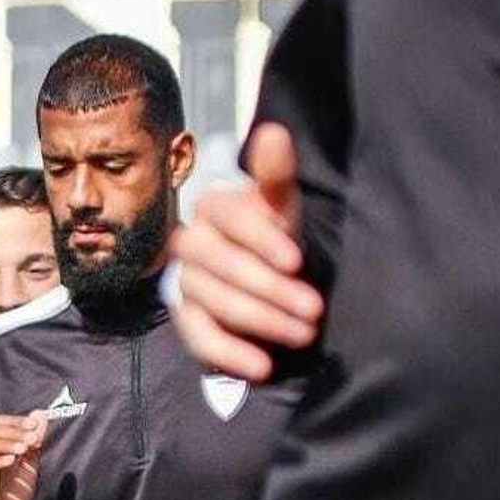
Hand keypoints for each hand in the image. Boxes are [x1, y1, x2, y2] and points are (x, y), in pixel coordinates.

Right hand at [0, 411, 47, 499]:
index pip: (0, 424)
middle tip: (33, 438)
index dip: (17, 422)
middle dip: (16, 431)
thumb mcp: (28, 467)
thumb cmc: (11, 498)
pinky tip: (12, 461)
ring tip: (25, 449)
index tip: (34, 426)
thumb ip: (34, 442)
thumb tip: (40, 414)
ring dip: (8, 442)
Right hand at [168, 122, 323, 382]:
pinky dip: (230, 354)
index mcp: (214, 207)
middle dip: (271, 291)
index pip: (231, 220)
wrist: (269, 280)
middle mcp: (191, 242)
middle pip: (222, 267)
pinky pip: (200, 338)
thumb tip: (272, 133)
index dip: (263, 241)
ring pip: (215, 303)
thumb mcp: (283, 206)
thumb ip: (276, 175)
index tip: (298, 262)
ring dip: (262, 322)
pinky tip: (261, 366)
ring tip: (303, 336)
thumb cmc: (278, 238)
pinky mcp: (186, 320)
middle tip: (314, 312)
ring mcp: (185, 283)